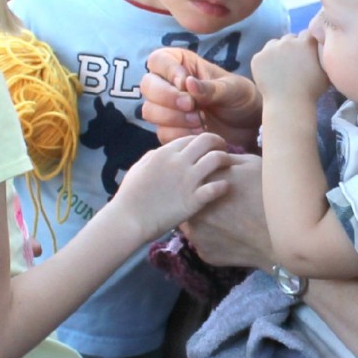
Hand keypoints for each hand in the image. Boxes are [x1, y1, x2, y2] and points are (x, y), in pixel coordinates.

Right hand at [115, 132, 231, 240]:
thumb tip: (166, 151)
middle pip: (207, 140)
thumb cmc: (130, 195)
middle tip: (224, 151)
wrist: (128, 220)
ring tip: (229, 167)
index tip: (208, 147)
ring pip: (216, 159)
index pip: (191, 137)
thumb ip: (155, 156)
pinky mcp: (193, 200)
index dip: (203, 140)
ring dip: (226, 160)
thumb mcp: (139, 167)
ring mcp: (187, 180)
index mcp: (165, 153)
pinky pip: (217, 187)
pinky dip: (224, 185)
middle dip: (219, 143)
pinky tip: (225, 188)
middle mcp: (178, 162)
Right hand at [140, 47, 261, 148]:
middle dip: (168, 97)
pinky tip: (198, 133)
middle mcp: (169, 84)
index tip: (186, 83)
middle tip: (192, 106)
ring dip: (173, 118)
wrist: (248, 127)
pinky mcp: (170, 130)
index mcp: (181, 64)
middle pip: (147, 86)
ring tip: (199, 121)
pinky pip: (161, 133)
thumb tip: (188, 84)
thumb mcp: (232, 89)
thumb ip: (211, 87)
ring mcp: (166, 109)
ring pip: (150, 111)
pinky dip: (179, 134)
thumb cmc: (241, 99)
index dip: (168, 71)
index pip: (157, 60)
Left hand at [181, 152, 272, 269]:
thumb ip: (226, 160)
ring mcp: (196, 235)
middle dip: (202, 200)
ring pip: (195, 223)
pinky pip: (205, 242)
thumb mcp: (251, 164)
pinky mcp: (204, 254)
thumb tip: (214, 158)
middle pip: (190, 201)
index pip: (193, 176)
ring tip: (229, 220)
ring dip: (206, 220)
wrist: (282, 237)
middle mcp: (192, 209)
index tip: (220, 181)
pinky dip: (214, 239)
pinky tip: (232, 235)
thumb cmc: (269, 195)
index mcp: (201, 184)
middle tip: (225, 203)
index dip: (206, 178)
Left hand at [251, 31, 328, 102]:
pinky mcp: (258, 58)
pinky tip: (270, 75)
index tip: (305, 55)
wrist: (289, 104)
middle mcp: (288, 41)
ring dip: (277, 52)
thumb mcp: (326, 70)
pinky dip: (264, 63)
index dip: (306, 44)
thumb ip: (322, 54)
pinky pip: (262, 56)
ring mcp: (271, 48)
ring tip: (280, 69)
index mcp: (307, 42)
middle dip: (291, 48)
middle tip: (292, 64)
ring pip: (274, 44)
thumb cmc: (311, 91)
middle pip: (289, 38)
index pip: (306, 34)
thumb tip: (322, 46)